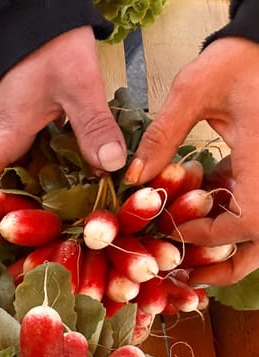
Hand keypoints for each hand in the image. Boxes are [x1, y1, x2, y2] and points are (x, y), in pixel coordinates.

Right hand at [0, 27, 126, 217]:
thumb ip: (93, 124)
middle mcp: (6, 144)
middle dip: (16, 220)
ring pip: (19, 182)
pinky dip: (52, 183)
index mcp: (6, 137)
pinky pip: (37, 166)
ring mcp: (18, 139)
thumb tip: (111, 166)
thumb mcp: (79, 84)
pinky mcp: (33, 132)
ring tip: (70, 223)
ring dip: (38, 204)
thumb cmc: (53, 48)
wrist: (44, 19)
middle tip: (49, 240)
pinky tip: (80, 190)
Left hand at [125, 37, 258, 283]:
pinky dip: (227, 215)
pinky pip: (252, 204)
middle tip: (183, 276)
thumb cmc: (237, 59)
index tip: (170, 234)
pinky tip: (191, 212)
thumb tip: (131, 178)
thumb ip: (163, 136)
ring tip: (180, 251)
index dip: (207, 238)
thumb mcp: (194, 91)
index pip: (248, 223)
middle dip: (224, 264)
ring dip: (224, 245)